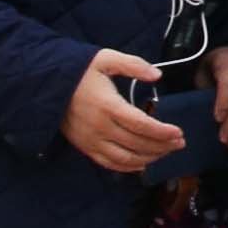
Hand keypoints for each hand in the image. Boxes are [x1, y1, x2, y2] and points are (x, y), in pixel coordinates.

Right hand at [61, 47, 184, 174]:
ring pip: (125, 158)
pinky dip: (128, 167)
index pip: (141, 124)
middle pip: (137, 144)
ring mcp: (91, 140)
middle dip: (162, 146)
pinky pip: (109, 164)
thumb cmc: (79, 71)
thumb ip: (133, 65)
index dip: (162, 132)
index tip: (179, 132)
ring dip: (149, 158)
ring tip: (166, 152)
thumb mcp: (106, 59)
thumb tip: (158, 75)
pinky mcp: (85, 147)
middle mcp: (100, 127)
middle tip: (179, 142)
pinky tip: (142, 163)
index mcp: (108, 105)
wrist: (48, 85)